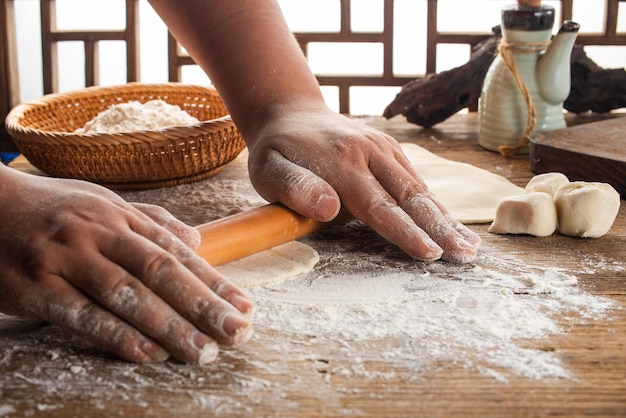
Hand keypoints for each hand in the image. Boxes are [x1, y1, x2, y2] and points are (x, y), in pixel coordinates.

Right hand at [0, 169, 252, 363]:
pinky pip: (81, 315)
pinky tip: (148, 353)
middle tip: (238, 333)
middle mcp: (99, 234)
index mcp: (120, 215)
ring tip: (203, 352)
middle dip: (204, 305)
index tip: (245, 307)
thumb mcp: (102, 203)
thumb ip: (150, 222)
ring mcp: (66, 259)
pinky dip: (116, 335)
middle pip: (161, 272)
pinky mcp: (34, 287)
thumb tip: (195, 242)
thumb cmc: (50, 208)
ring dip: (169, 326)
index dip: (214, 282)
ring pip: (127, 295)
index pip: (178, 252)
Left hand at [246, 103, 480, 262]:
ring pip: (420, 188)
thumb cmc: (276, 150)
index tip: (431, 254)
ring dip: (446, 218)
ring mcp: (383, 148)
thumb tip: (330, 209)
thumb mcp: (268, 170)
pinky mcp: (389, 149)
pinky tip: (450, 223)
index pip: (379, 206)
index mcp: (342, 162)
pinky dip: (435, 203)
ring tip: (469, 246)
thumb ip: (295, 188)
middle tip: (466, 256)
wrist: (290, 112)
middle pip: (411, 197)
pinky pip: (415, 180)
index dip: (406, 232)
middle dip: (441, 228)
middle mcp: (370, 152)